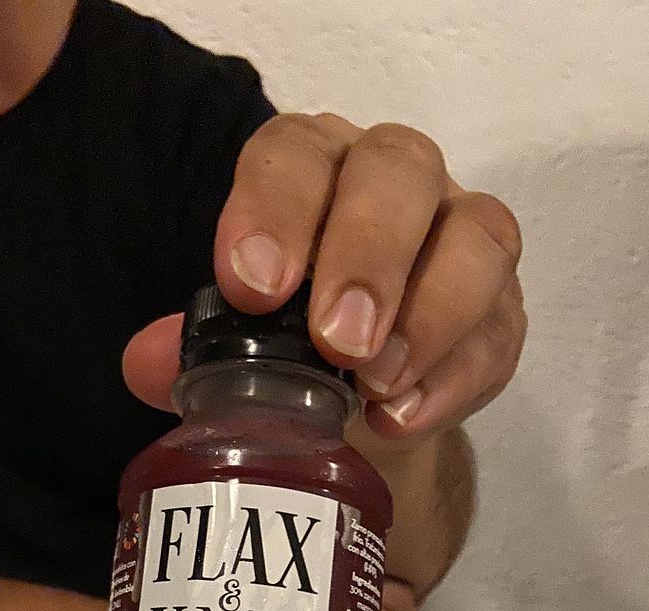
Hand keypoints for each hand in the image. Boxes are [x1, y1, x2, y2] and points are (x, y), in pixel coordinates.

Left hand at [123, 115, 525, 444]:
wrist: (358, 407)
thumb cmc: (290, 349)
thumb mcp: (233, 347)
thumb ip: (188, 351)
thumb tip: (148, 364)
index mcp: (315, 173)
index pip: (297, 152)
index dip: (277, 209)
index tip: (253, 286)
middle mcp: (395, 186)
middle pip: (400, 171)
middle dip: (367, 255)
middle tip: (336, 341)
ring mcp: (461, 240)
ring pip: (477, 237)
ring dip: (430, 314)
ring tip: (375, 385)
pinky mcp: (500, 312)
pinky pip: (500, 330)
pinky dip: (455, 377)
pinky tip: (404, 419)